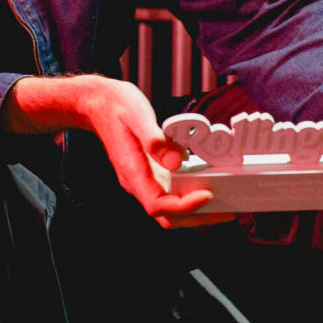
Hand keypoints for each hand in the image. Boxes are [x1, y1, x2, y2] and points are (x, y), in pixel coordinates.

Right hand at [73, 77, 233, 227]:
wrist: (97, 103)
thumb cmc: (116, 106)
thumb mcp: (136, 114)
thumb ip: (154, 139)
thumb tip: (176, 162)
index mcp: (132, 171)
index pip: (157, 205)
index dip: (184, 206)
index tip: (207, 194)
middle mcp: (137, 182)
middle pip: (166, 217)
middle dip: (196, 219)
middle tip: (226, 212)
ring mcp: (142, 180)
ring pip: (168, 210)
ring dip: (195, 212)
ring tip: (222, 206)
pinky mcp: (148, 174)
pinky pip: (169, 195)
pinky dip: (188, 198)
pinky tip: (205, 187)